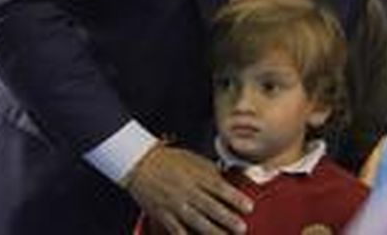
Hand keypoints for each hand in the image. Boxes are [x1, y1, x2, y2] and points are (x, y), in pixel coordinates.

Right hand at [126, 145, 250, 234]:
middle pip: (210, 207)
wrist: (137, 163)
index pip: (219, 187)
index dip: (235, 198)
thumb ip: (213, 172)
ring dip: (213, 232)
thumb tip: (234, 181)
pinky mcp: (164, 215)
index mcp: (195, 175)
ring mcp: (174, 204)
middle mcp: (186, 190)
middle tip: (241, 227)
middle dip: (228, 219)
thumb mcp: (193, 159)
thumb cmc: (167, 161)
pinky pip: (177, 231)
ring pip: (196, 222)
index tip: (248, 207)